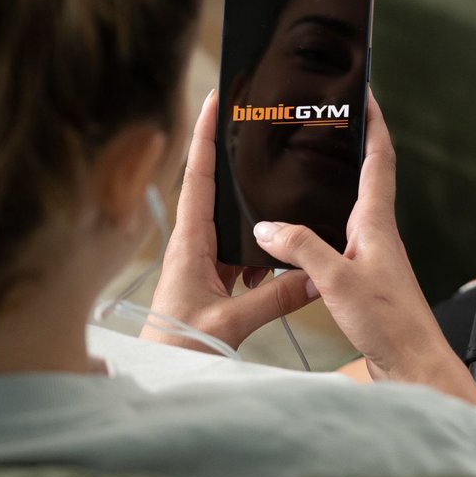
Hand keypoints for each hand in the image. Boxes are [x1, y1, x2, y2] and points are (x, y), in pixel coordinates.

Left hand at [142, 90, 315, 351]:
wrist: (159, 378)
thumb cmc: (178, 349)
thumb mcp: (230, 323)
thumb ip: (274, 298)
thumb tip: (316, 275)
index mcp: (189, 244)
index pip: (197, 176)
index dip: (205, 135)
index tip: (216, 98)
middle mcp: (193, 246)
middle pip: (216, 189)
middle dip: (236, 159)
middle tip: (260, 127)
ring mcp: (202, 264)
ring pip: (234, 225)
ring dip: (257, 211)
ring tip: (286, 189)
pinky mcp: (211, 283)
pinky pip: (240, 254)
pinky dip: (262, 250)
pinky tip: (285, 256)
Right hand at [254, 92, 475, 405]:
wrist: (415, 368)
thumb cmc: (390, 324)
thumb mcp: (338, 281)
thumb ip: (301, 249)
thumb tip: (265, 225)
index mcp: (377, 224)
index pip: (379, 158)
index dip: (372, 123)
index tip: (362, 92)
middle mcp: (376, 234)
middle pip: (364, 178)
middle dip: (347, 147)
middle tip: (320, 123)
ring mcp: (370, 257)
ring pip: (346, 210)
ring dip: (328, 188)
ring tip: (297, 171)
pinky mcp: (361, 280)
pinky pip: (335, 242)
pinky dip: (314, 229)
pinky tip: (292, 238)